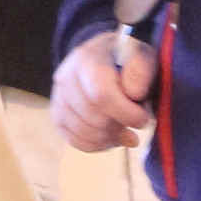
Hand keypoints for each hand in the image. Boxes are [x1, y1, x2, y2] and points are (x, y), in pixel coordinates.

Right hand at [50, 30, 156, 150]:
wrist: (105, 57)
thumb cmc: (127, 59)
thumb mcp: (141, 56)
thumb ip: (141, 70)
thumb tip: (134, 94)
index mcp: (87, 58)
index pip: (101, 94)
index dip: (125, 113)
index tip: (143, 119)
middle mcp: (66, 76)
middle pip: (92, 116)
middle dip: (118, 127)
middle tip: (134, 125)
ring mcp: (58, 97)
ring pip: (82, 131)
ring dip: (109, 138)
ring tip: (126, 132)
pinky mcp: (57, 115)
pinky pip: (75, 140)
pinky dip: (97, 145)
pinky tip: (112, 138)